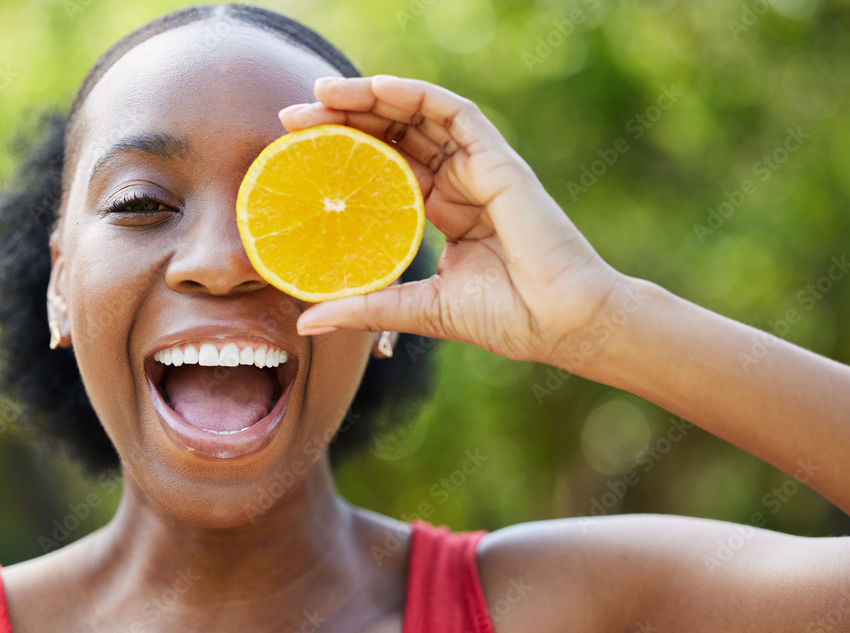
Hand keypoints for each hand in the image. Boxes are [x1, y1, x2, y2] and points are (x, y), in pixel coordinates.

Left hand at [280, 75, 621, 363]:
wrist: (561, 323)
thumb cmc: (505, 318)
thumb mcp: (416, 309)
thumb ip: (363, 308)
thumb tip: (305, 323)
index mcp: (442, 212)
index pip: (383, 169)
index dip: (341, 155)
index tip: (295, 152)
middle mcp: (457, 184)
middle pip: (393, 137)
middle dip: (343, 120)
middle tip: (292, 119)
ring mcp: (478, 169)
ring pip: (418, 116)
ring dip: (369, 98)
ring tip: (321, 94)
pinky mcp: (498, 160)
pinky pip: (454, 112)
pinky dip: (416, 94)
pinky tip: (377, 88)